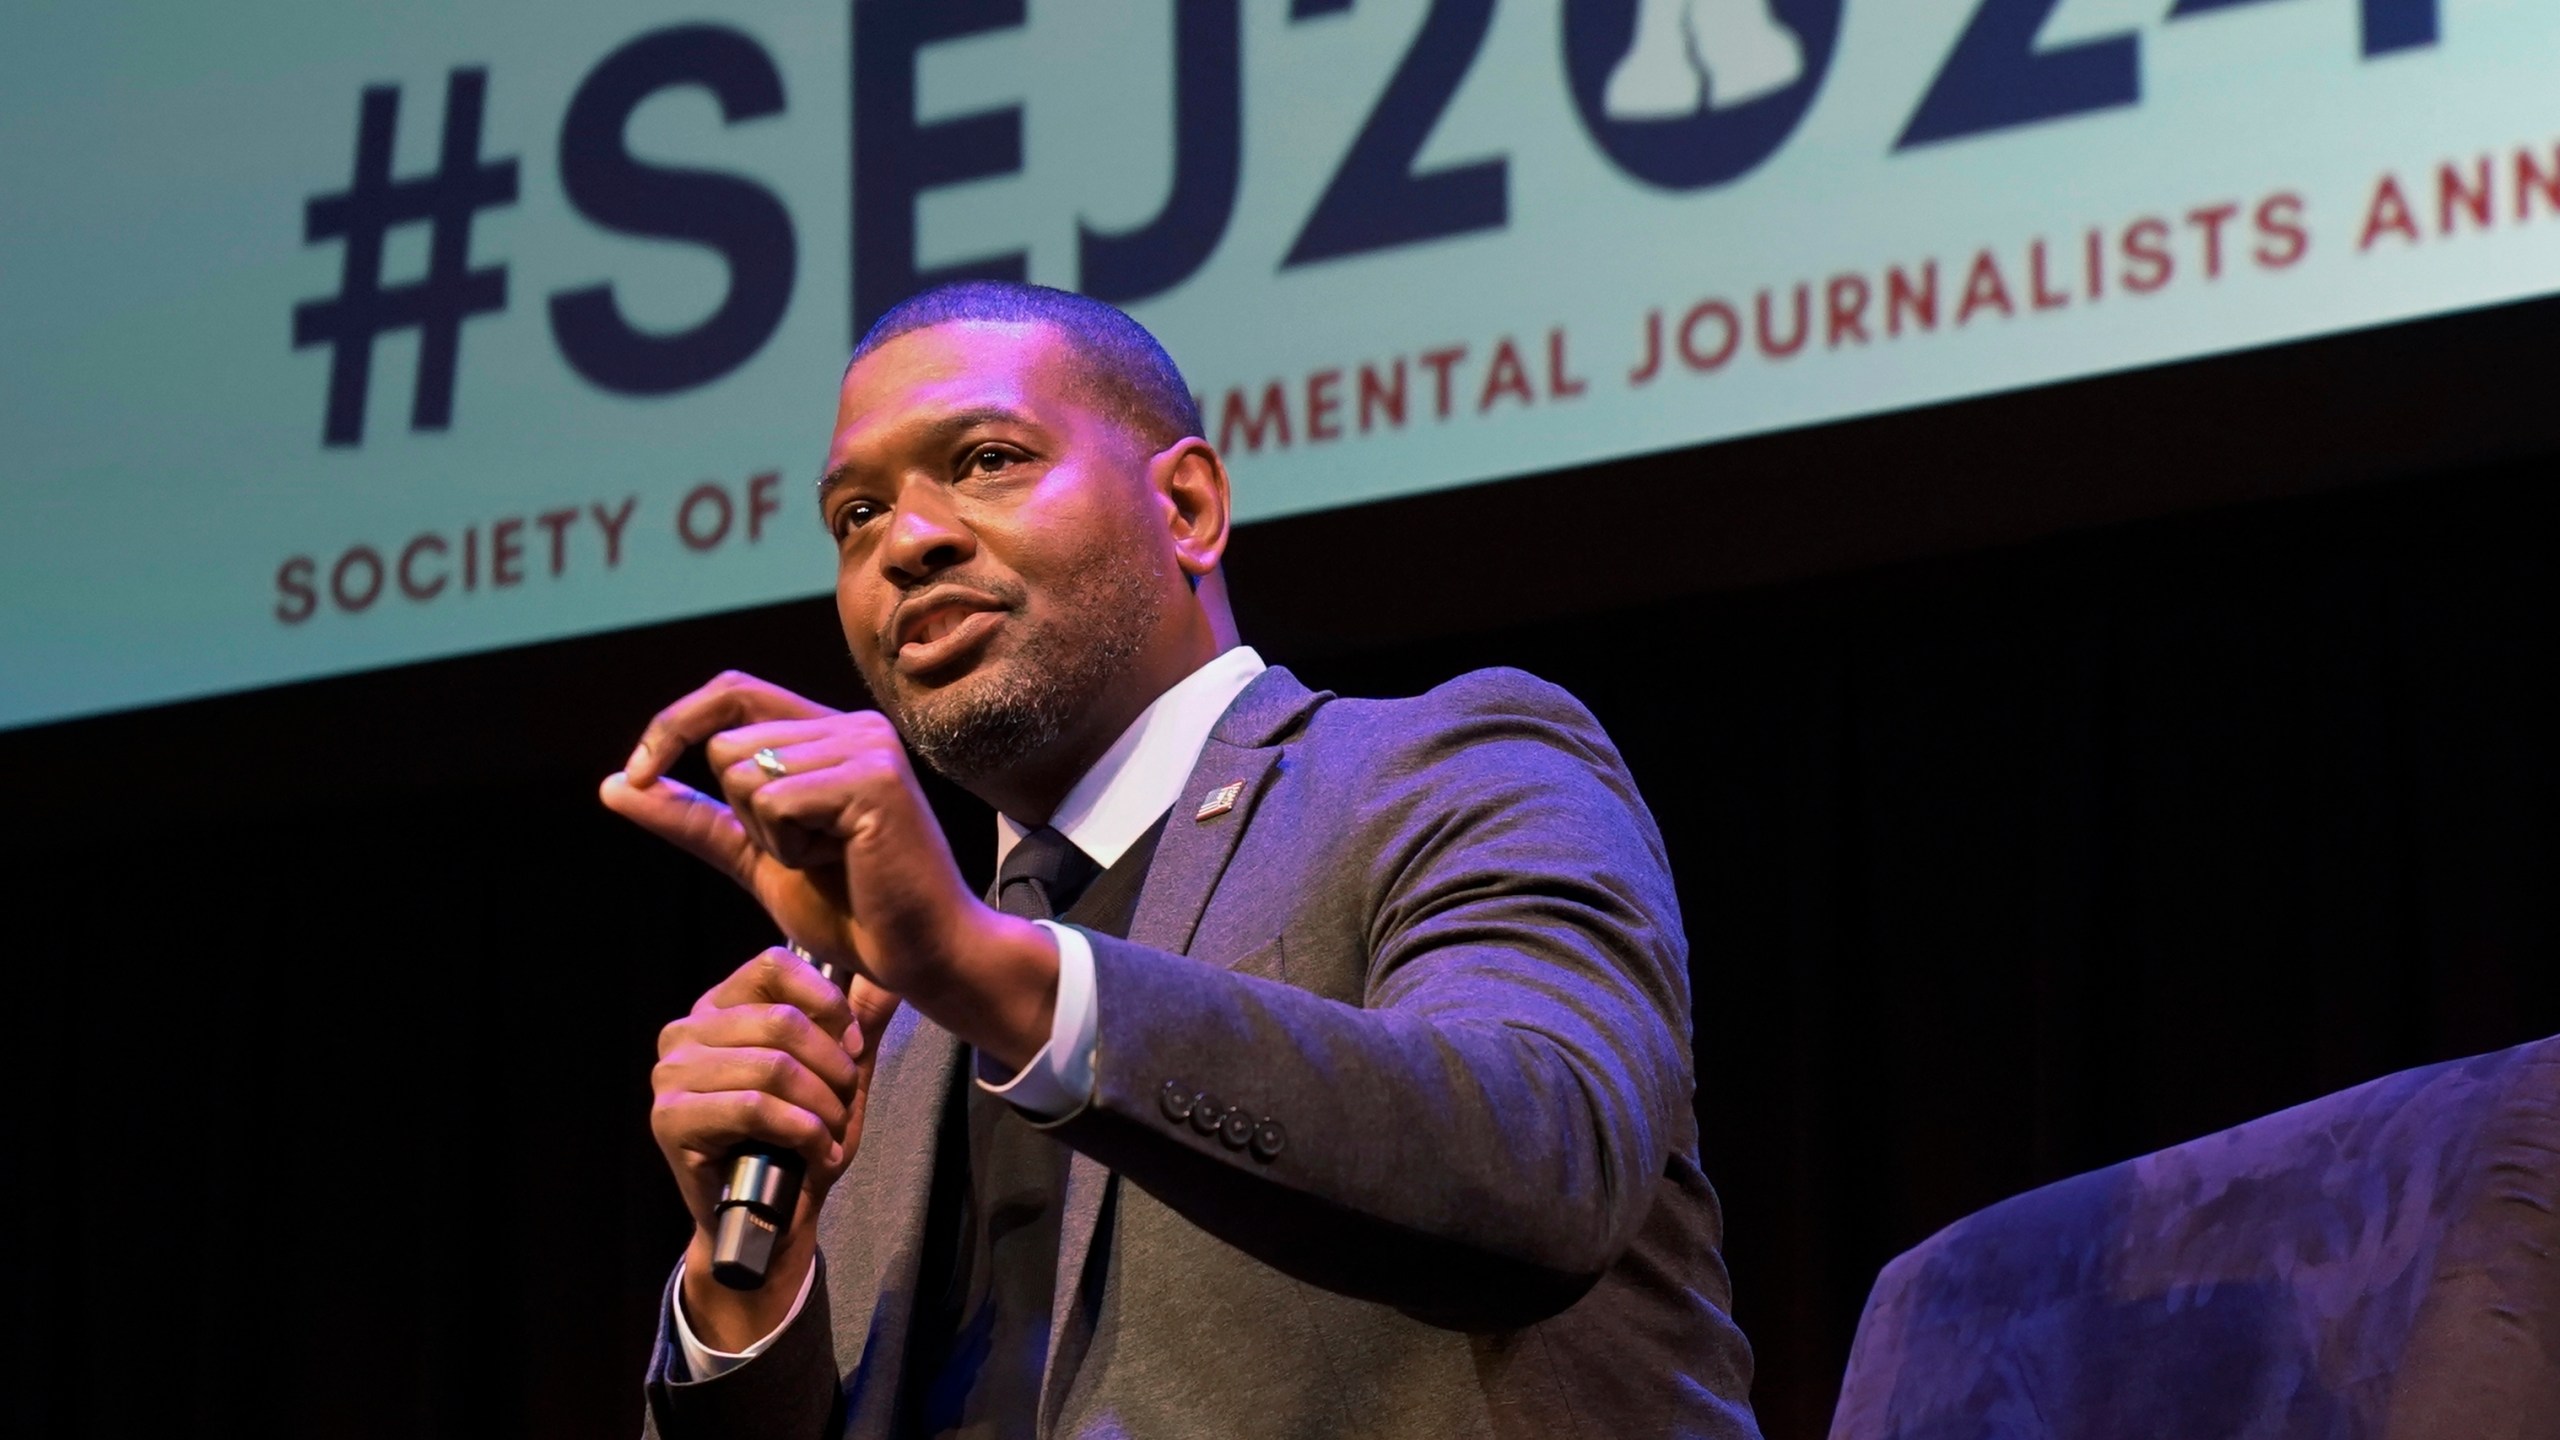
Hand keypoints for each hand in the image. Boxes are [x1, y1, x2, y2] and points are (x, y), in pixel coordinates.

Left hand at [600, 670, 1060, 1065]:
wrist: (922, 954)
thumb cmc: (853, 910)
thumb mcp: (755, 856)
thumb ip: (692, 817)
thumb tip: (614, 784)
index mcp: (831, 732)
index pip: (730, 692)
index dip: (673, 724)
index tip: (639, 775)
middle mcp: (852, 725)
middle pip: (726, 743)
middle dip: (743, 814)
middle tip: (808, 852)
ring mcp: (867, 747)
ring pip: (747, 773)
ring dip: (770, 836)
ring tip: (831, 859)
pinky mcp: (873, 780)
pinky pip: (777, 802)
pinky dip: (792, 848)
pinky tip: (843, 864)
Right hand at [651, 946, 899, 1348]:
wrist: (767, 1222)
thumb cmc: (798, 1143)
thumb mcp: (837, 1075)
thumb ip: (858, 1021)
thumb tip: (890, 975)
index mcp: (719, 1007)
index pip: (774, 966)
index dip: (827, 1003)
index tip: (854, 1046)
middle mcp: (685, 1032)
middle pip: (781, 1021)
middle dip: (833, 1068)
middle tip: (846, 1104)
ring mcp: (671, 1075)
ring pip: (772, 1066)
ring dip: (821, 1106)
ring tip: (833, 1133)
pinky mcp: (670, 1119)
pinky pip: (755, 1107)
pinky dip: (802, 1132)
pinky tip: (817, 1153)